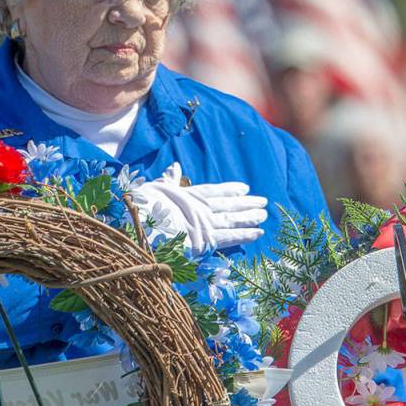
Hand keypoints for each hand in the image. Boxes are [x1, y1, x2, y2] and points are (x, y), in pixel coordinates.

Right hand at [134, 162, 267, 254]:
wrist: (141, 221)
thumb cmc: (143, 205)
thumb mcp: (156, 188)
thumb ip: (168, 179)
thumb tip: (173, 166)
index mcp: (189, 195)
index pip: (215, 191)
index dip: (231, 189)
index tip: (245, 188)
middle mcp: (201, 208)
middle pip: (229, 205)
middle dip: (246, 203)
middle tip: (263, 201)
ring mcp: (205, 223)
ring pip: (233, 219)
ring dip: (249, 216)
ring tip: (264, 214)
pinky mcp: (207, 240)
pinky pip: (230, 237)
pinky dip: (244, 235)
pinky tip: (258, 232)